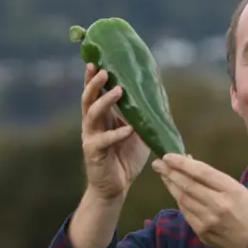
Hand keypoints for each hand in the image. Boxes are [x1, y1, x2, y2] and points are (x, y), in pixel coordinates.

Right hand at [81, 63, 149, 199]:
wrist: (117, 186)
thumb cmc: (126, 157)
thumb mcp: (138, 132)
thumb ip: (142, 115)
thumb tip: (159, 97)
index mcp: (102, 117)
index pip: (94, 93)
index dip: (93, 78)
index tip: (96, 60)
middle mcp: (92, 124)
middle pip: (88, 99)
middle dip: (94, 83)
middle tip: (104, 70)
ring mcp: (91, 138)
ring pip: (92, 115)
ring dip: (106, 101)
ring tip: (119, 90)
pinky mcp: (94, 153)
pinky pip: (104, 141)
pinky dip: (117, 134)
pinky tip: (128, 129)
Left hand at [152, 153, 247, 247]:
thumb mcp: (238, 189)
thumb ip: (214, 179)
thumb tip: (189, 164)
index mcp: (231, 190)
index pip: (201, 172)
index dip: (182, 163)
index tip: (168, 156)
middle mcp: (218, 204)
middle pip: (188, 185)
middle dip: (170, 172)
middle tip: (158, 163)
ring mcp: (208, 221)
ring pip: (183, 199)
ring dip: (171, 185)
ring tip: (164, 175)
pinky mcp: (202, 233)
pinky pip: (186, 213)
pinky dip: (179, 201)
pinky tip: (175, 193)